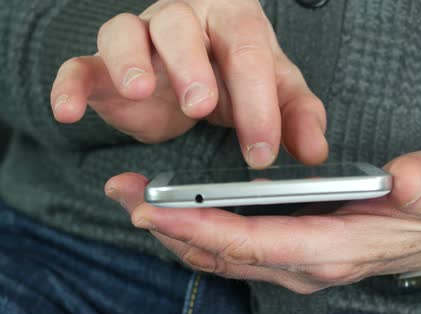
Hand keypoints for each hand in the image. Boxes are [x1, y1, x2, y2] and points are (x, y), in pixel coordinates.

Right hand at [50, 0, 327, 167]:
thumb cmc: (239, 76)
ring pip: (125, 32)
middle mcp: (183, 20)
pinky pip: (80, 66)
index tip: (263, 152)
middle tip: (201, 106)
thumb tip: (316, 153)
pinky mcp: (103, 67)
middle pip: (181, 27)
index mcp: (233, 20)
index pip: (248, 51)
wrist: (196, 73)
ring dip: (130, 62)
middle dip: (190, 65)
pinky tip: (70, 111)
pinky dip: (71, 85)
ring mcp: (139, 38)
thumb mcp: (277, 94)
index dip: (257, 102)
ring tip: (142, 92)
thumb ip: (297, 117)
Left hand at [105, 150, 420, 293]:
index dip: (205, 229)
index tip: (157, 211)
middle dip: (173, 229)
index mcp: (336, 247)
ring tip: (136, 203)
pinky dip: (200, 237)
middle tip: (126, 197)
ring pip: (226, 258)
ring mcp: (299, 264)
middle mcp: (309, 265)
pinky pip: (236, 253)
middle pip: (228, 254)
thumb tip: (401, 175)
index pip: (258, 243)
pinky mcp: (295, 255)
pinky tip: (177, 218)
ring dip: (178, 234)